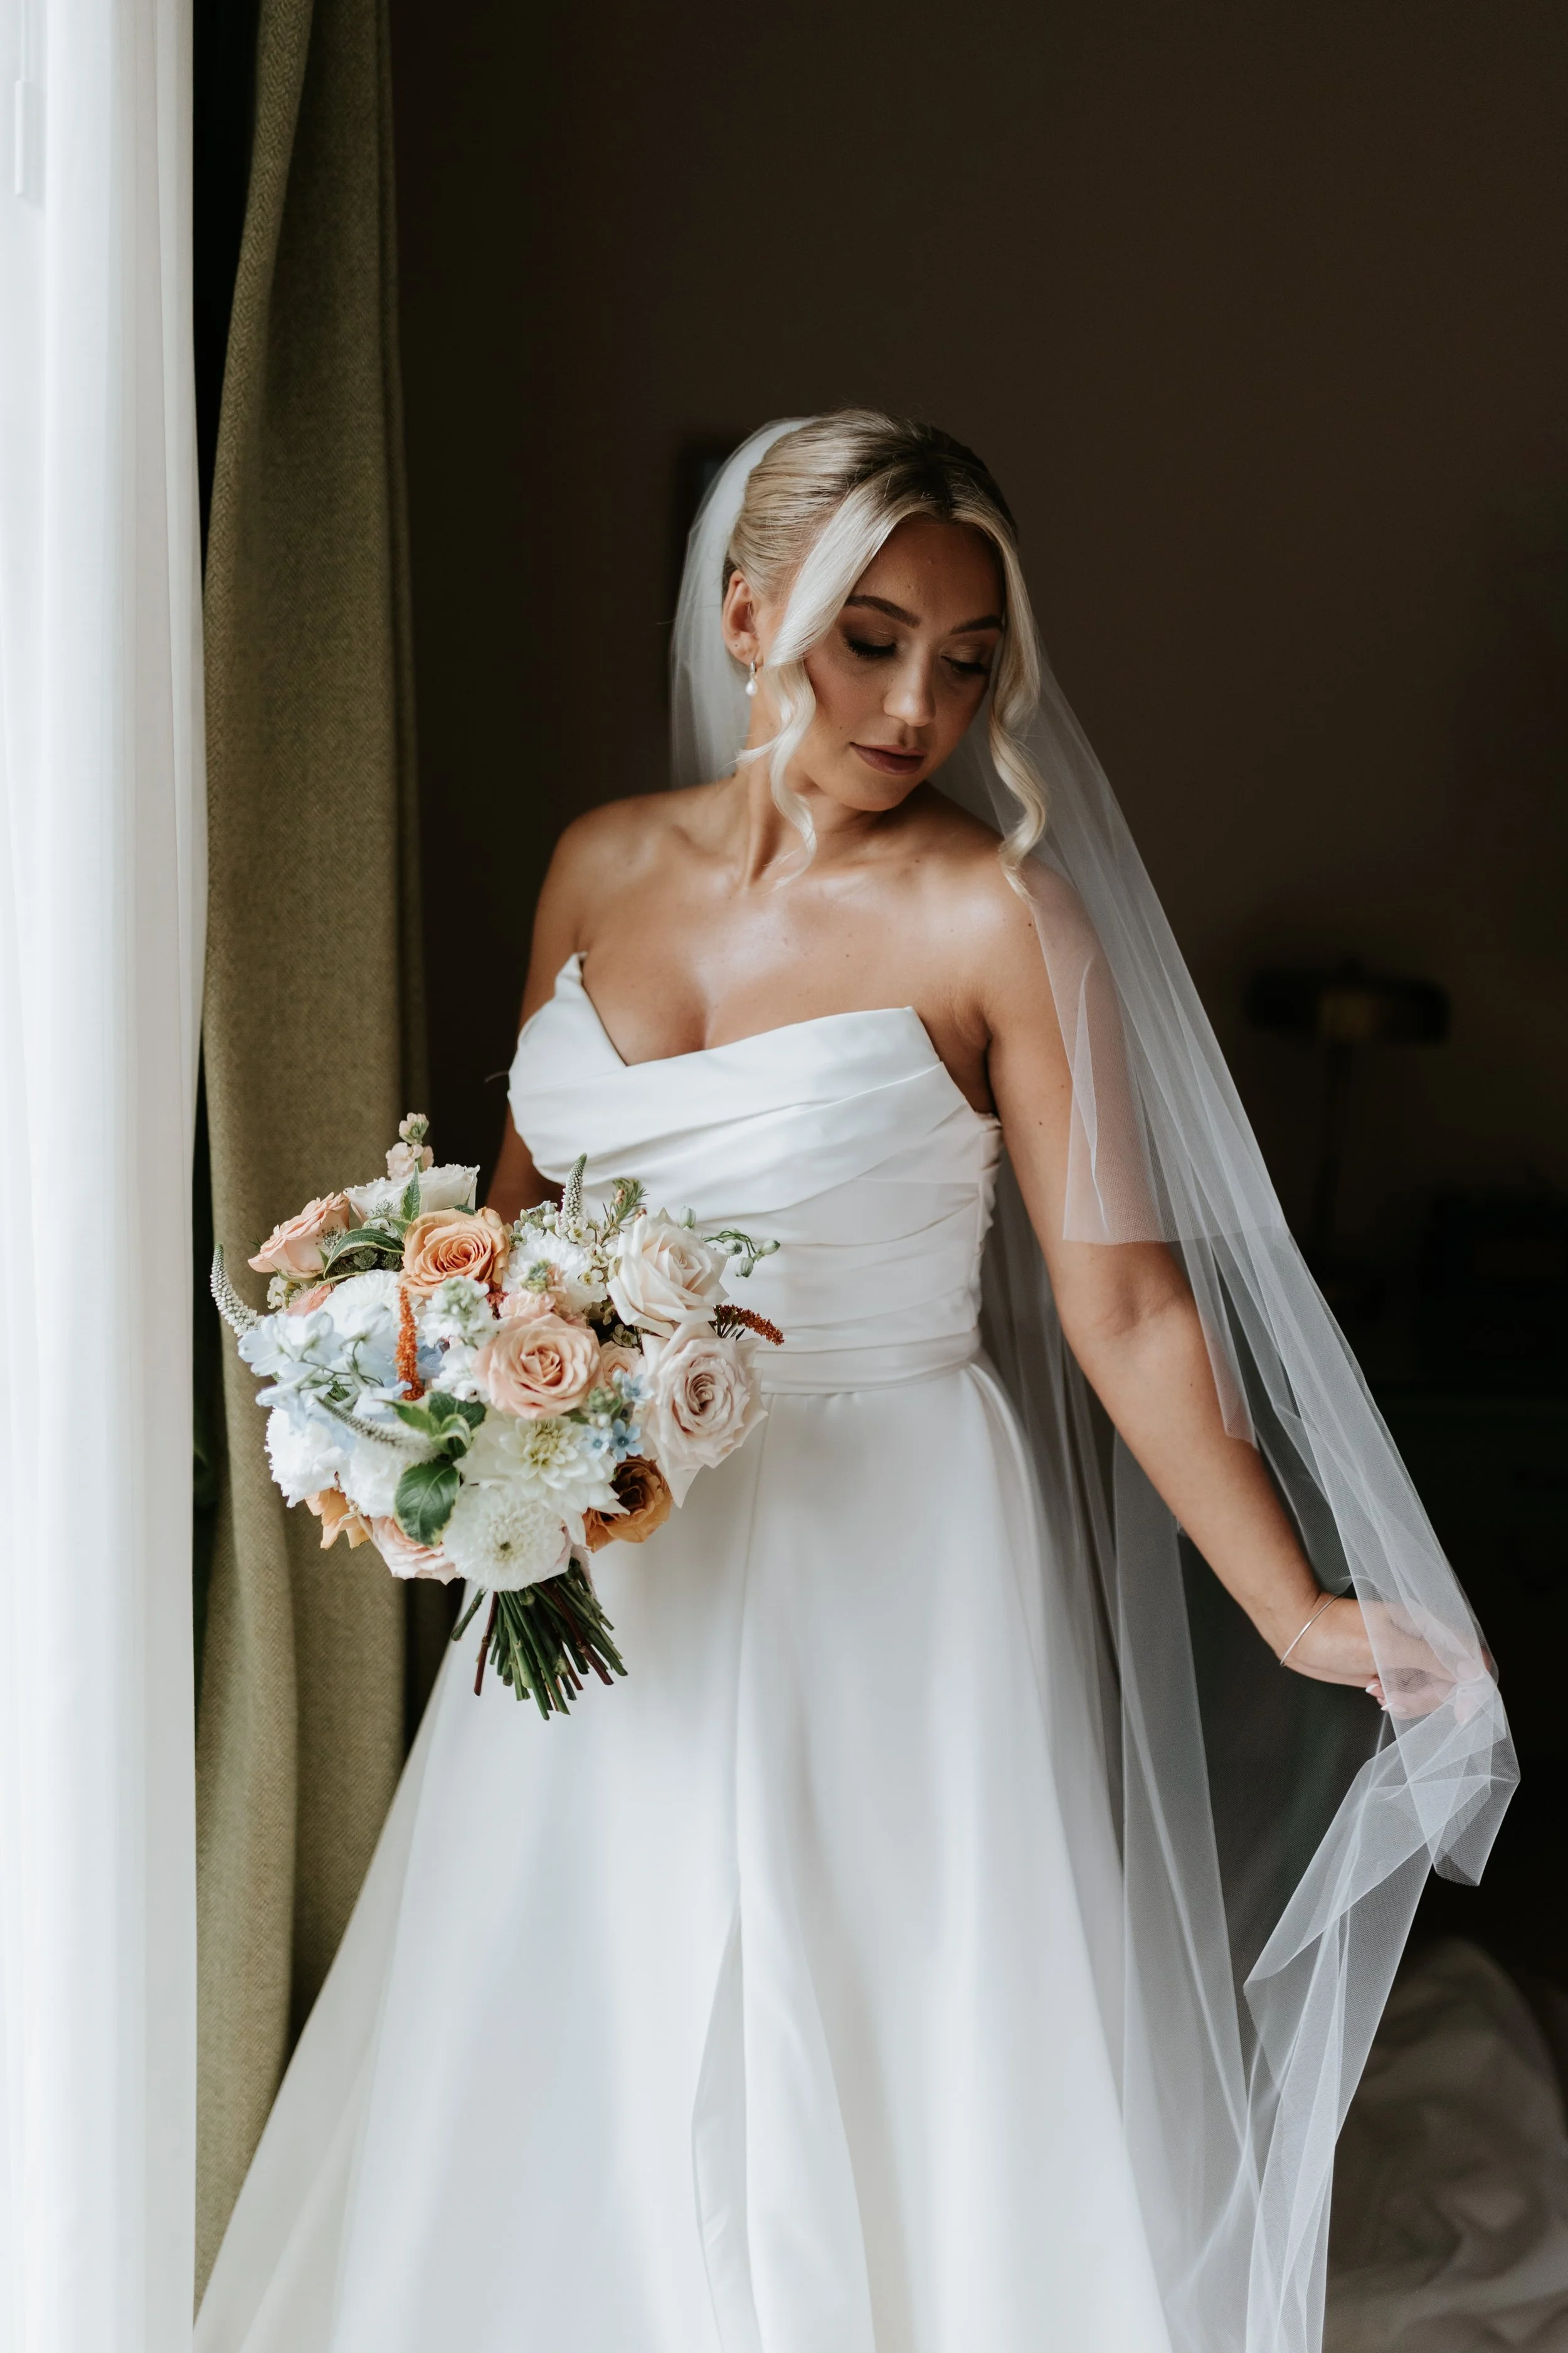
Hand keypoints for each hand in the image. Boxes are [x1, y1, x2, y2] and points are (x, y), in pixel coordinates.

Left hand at [1285, 1594, 1493, 1720]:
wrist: (1300, 1635)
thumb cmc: (1339, 1633)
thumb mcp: (1389, 1647)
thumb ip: (1433, 1659)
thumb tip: (1472, 1672)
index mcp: (1426, 1625)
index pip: (1470, 1655)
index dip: (1472, 1684)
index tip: (1460, 1709)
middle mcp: (1420, 1640)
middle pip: (1451, 1679)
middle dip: (1429, 1697)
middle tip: (1398, 1699)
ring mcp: (1405, 1655)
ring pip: (1430, 1689)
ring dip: (1410, 1700)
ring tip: (1380, 1694)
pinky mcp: (1390, 1669)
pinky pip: (1408, 1692)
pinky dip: (1397, 1698)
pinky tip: (1374, 1693)